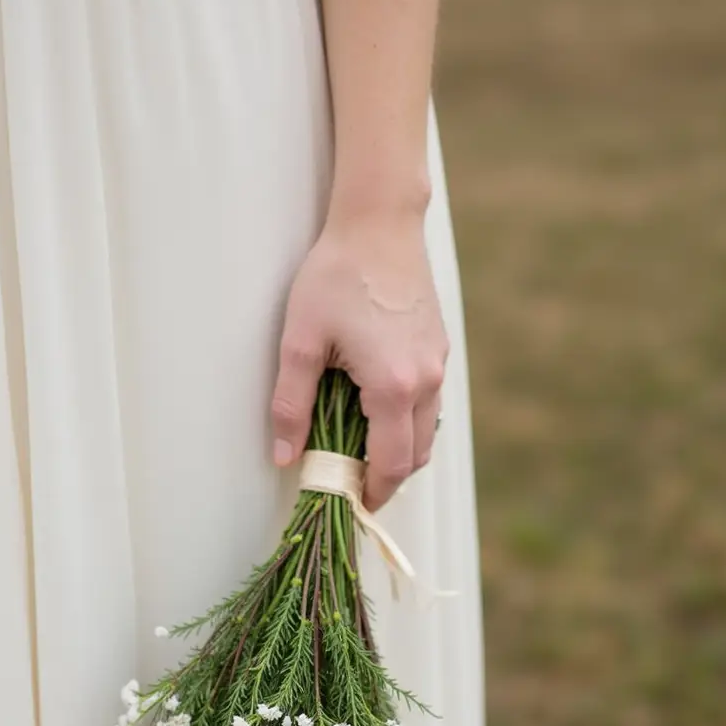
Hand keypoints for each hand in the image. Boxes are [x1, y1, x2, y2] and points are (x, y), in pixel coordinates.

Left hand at [271, 211, 448, 511]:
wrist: (379, 222)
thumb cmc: (335, 274)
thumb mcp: (300, 341)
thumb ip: (291, 404)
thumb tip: (286, 457)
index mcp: (393, 386)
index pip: (391, 465)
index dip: (371, 492)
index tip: (349, 502)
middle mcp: (426, 380)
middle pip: (416, 456)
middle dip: (386, 478)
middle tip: (349, 480)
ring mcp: (438, 363)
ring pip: (426, 430)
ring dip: (398, 448)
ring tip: (358, 446)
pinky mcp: (439, 347)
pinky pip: (429, 401)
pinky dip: (407, 419)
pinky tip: (373, 406)